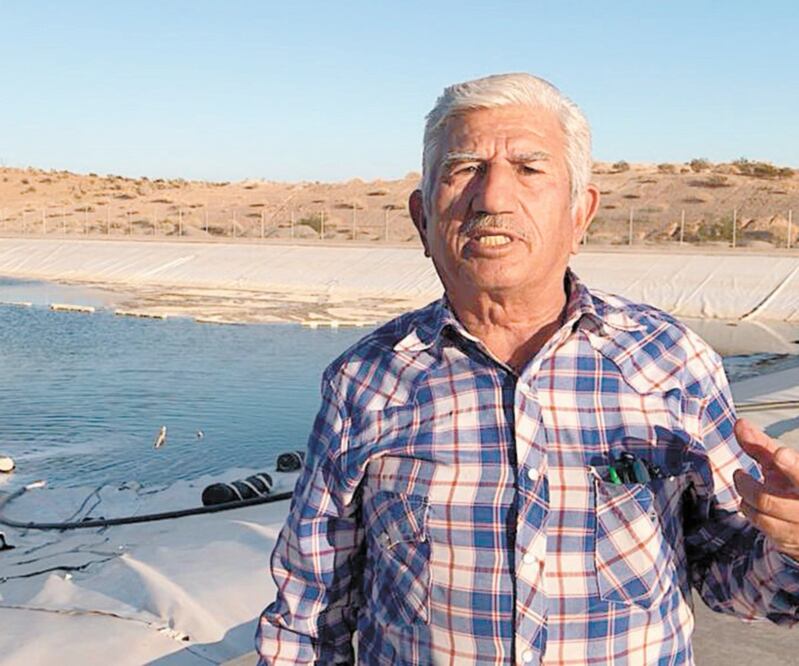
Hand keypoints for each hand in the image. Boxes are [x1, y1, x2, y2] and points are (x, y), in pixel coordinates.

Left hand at [733, 418, 798, 559]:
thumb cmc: (796, 485)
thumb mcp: (784, 464)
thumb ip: (761, 445)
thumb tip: (739, 423)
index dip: (792, 466)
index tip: (780, 454)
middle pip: (769, 500)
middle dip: (747, 486)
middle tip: (739, 474)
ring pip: (763, 518)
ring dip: (747, 502)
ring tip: (746, 490)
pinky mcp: (793, 544)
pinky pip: (766, 531)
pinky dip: (754, 515)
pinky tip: (754, 506)